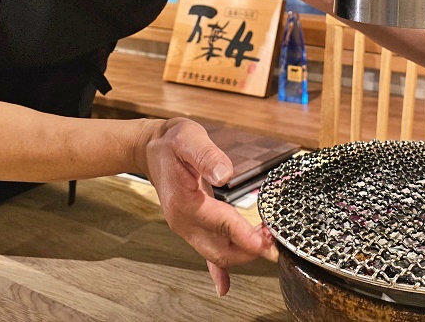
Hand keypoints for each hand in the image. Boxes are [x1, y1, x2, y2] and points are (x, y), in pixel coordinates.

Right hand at [140, 118, 277, 295]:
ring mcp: (185, 227)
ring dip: (242, 253)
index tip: (267, 239)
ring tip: (265, 241)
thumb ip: (207, 156)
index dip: (246, 235)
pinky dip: (217, 272)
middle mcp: (183, 221)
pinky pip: (205, 254)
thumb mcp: (189, 139)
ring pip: (216, 254)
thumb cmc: (172, 142)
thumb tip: (225, 174)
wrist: (151, 149)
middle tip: (273, 237)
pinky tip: (224, 286)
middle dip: (249, 249)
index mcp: (185, 202)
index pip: (221, 225)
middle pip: (221, 250)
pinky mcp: (190, 227)